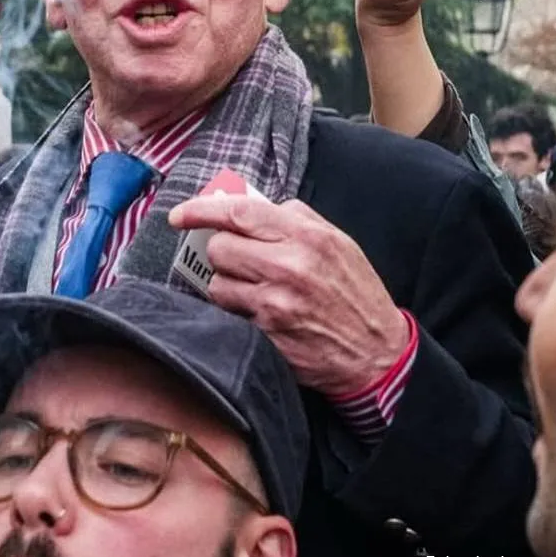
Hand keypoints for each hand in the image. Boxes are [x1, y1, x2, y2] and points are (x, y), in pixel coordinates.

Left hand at [168, 196, 409, 397]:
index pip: (239, 212)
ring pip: (217, 284)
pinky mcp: (266, 337)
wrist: (376, 353)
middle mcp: (288, 267)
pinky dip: (238, 314)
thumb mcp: (337, 242)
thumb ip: (295, 218)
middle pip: (219, 248)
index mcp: (306, 237)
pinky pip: (228, 316)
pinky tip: (263, 316)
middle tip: (243, 261)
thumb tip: (247, 203)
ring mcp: (274, 305)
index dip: (200, 210)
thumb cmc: (355, 293)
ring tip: (257, 292)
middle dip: (224, 253)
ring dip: (228, 287)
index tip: (179, 214)